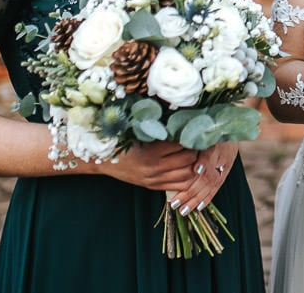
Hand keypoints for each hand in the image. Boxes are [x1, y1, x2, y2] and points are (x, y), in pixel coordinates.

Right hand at [98, 140, 237, 214]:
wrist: (102, 160)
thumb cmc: (121, 140)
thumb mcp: (140, 132)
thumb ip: (161, 128)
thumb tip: (183, 116)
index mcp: (151, 151)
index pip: (183, 144)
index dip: (193, 135)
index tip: (200, 127)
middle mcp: (155, 168)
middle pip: (188, 159)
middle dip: (197, 149)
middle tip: (201, 139)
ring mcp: (154, 179)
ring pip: (187, 174)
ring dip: (194, 163)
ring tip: (196, 152)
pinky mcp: (154, 187)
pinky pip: (179, 185)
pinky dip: (188, 177)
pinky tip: (190, 167)